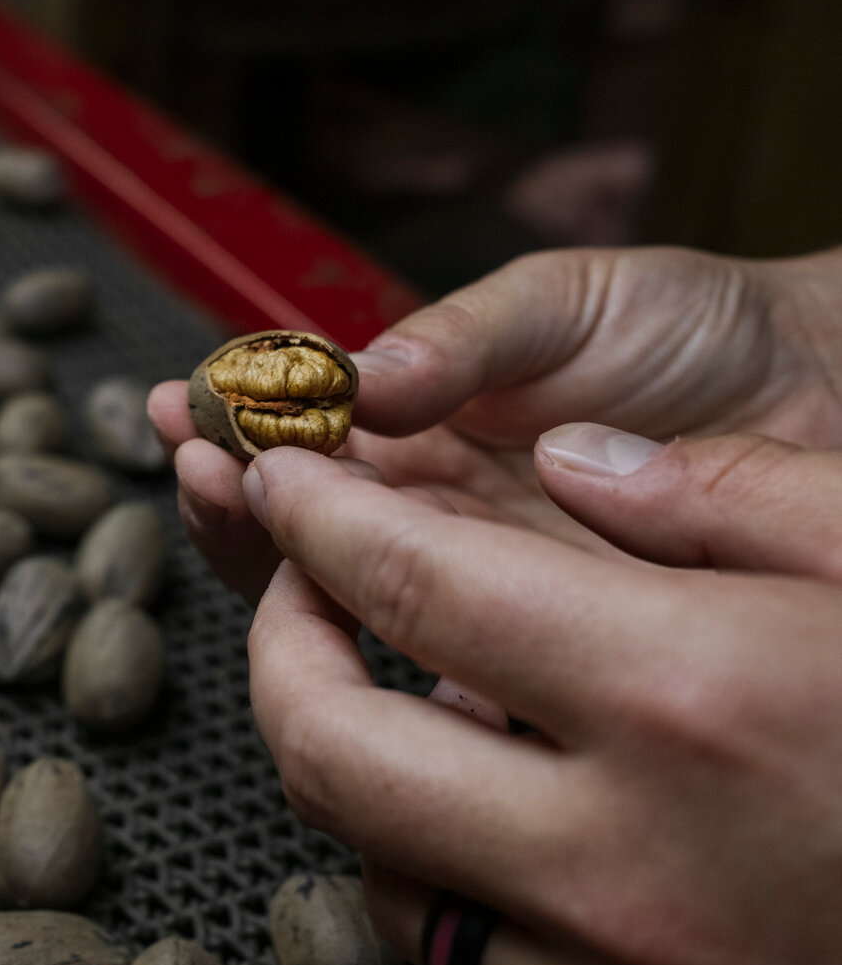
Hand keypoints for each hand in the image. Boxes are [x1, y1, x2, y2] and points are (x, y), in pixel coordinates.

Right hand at [150, 245, 841, 602]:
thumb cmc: (686, 329)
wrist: (817, 390)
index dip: (239, 420)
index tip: (186, 408)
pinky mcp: (536, 643)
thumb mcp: (561, 302)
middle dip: (234, 489)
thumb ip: (464, 338)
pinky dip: (384, 652)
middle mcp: (434, 507)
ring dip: (278, 558)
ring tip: (235, 510)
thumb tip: (359, 376)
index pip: (303, 430)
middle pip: (301, 519)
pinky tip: (338, 624)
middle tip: (195, 464)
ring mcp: (479, 578)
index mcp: (421, 422)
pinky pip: (442, 662)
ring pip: (350, 591)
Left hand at [243, 433, 841, 964]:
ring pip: (369, 864)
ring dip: (342, 755)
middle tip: (293, 580)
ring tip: (373, 676)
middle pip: (327, 745)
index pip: (410, 582)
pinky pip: (449, 952)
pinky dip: (420, 863)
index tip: (279, 475)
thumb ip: (722, 493)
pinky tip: (469, 798)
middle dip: (275, 642)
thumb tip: (571, 461)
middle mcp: (625, 856)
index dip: (312, 514)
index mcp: (690, 695)